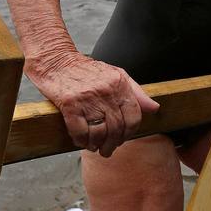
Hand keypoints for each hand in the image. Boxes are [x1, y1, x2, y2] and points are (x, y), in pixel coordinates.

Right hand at [27, 52, 159, 156]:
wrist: (56, 60)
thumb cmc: (85, 70)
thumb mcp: (116, 74)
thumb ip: (136, 92)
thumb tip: (154, 108)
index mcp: (119, 84)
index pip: (134, 117)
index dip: (129, 133)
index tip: (122, 139)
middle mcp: (106, 91)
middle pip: (117, 128)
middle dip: (113, 144)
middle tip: (107, 150)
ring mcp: (87, 98)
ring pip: (99, 133)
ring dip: (96, 145)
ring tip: (93, 146)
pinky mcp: (69, 104)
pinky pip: (80, 131)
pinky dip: (81, 140)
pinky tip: (80, 140)